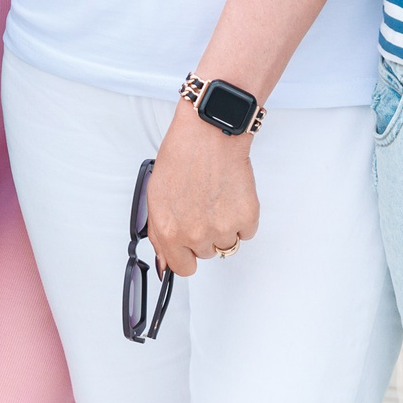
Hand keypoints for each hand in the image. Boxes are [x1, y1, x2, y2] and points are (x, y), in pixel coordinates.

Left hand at [145, 107, 260, 277]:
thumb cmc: (182, 155)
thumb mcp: (156, 195)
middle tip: (200, 206)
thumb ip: (159, 233)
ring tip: (215, 198)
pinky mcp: (246, 219)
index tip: (188, 246)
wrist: (209, 134)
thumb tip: (164, 261)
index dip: (185, 255)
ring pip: (227, 244)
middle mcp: (196, 234)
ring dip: (223, 227)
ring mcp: (222, 229)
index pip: (181, 268)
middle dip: (203, 234)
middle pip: (205, 253)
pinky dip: (241, 217)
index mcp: (170, 231)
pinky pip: (246, 232)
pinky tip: (229, 196)